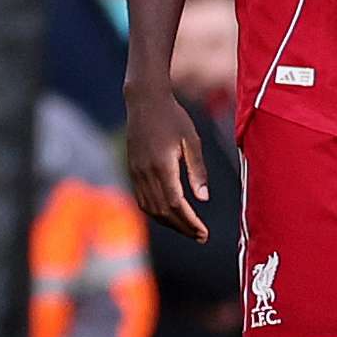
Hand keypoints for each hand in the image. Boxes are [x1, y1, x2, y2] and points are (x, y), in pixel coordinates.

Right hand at [123, 81, 211, 240]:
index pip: (177, 204)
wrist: (144, 100)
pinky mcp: (132, 169)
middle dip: (182, 227)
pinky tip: (169, 214)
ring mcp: (136, 172)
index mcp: (163, 166)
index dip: (190, 222)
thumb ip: (197, 170)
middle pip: (163, 211)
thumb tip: (203, 199)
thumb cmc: (173, 117)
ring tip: (187, 228)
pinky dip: (156, 212)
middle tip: (200, 237)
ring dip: (169, 222)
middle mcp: (146, 172)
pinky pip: (142, 199)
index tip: (204, 233)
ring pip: (151, 208)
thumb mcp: (191, 140)